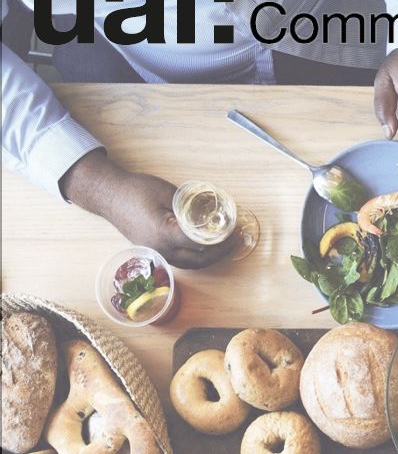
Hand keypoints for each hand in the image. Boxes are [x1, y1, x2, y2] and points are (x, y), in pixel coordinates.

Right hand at [61, 151, 230, 268]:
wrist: (107, 195)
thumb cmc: (135, 189)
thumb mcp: (167, 192)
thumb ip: (190, 207)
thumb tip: (211, 214)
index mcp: (165, 233)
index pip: (202, 243)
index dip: (222, 240)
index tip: (235, 232)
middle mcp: (162, 248)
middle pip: (200, 259)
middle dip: (221, 253)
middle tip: (235, 241)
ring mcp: (157, 252)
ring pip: (191, 264)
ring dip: (210, 258)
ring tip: (224, 247)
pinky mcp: (154, 251)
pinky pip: (181, 261)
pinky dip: (197, 258)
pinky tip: (205, 249)